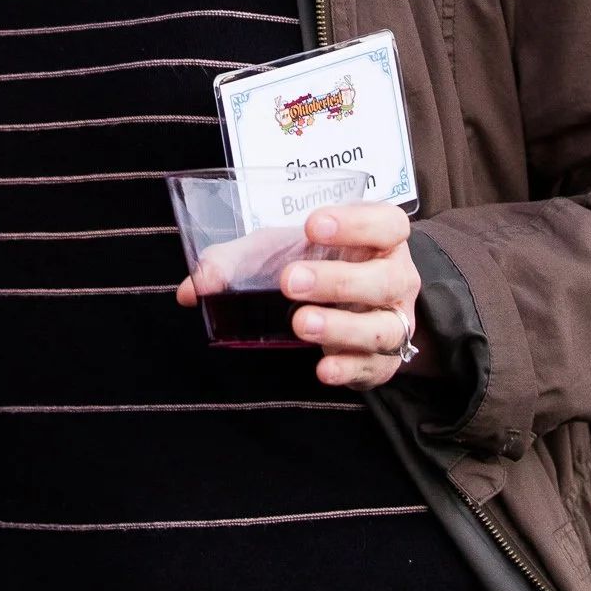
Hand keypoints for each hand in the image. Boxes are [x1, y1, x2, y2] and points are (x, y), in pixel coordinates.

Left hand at [176, 201, 419, 389]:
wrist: (354, 306)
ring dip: (340, 326)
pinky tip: (322, 367)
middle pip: (385, 278)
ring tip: (300, 324)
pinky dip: (348, 368)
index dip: (355, 222)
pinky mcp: (386, 361)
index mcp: (381, 239)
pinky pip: (375, 368)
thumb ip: (236, 263)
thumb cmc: (317, 265)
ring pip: (383, 327)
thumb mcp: (279, 251)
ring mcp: (395, 322)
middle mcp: (396, 279)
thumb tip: (193, 287)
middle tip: (289, 281)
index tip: (312, 224)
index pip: (388, 223)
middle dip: (336, 280)